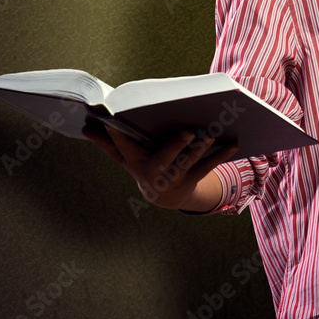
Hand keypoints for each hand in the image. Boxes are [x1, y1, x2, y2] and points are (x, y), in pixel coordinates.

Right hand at [83, 123, 237, 210]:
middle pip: (164, 158)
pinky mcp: (191, 181)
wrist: (164, 196)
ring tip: (212, 135)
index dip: (120, 136)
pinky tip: (233, 142)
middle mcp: (153, 171)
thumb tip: (85, 126)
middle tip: (188, 130)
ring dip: (201, 149)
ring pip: (188, 163)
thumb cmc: (143, 165)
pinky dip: (221, 154)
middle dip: (175, 146)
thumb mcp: (125, 157)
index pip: (124, 148)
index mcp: (135, 161)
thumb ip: (108, 142)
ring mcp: (173, 178)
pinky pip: (207, 167)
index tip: (116, 122)